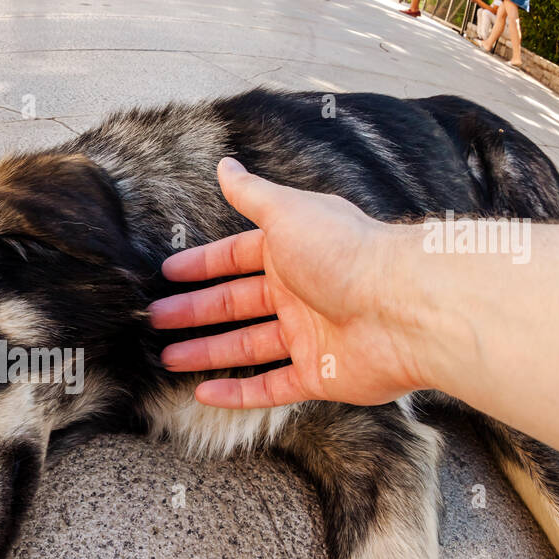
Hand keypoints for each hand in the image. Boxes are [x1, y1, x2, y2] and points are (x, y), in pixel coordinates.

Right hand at [147, 158, 426, 408]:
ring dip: (207, 351)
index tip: (167, 274)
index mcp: (293, 252)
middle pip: (236, 304)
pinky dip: (238, 393)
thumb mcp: (288, 213)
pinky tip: (203, 394)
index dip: (201, 265)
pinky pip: (271, 386)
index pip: (236, 258)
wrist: (403, 307)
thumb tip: (225, 164)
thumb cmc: (346, 252)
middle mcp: (300, 292)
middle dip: (194, 311)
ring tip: (166, 357)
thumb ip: (252, 194)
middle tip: (155, 320)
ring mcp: (310, 336)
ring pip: (247, 346)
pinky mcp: (319, 375)